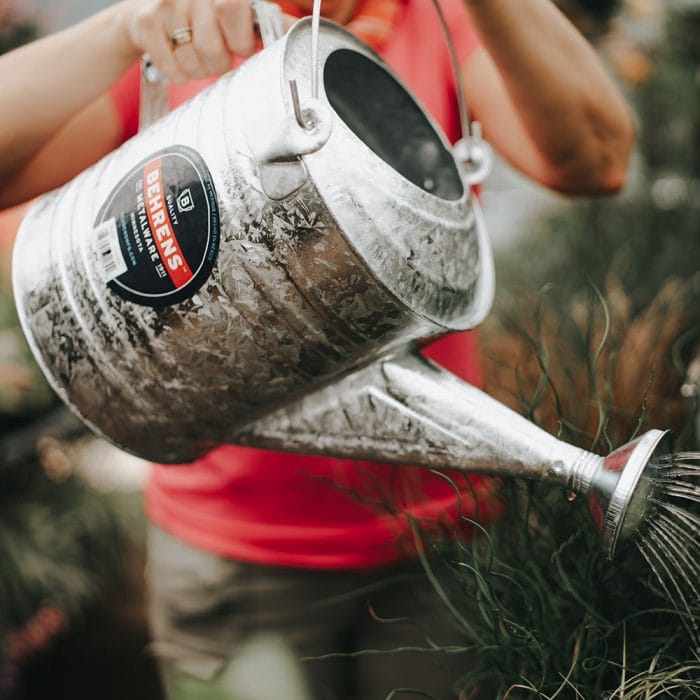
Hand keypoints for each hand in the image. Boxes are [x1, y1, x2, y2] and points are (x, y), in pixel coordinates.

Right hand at [122, 0, 271, 83]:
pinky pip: (173, 69)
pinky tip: (178, 58)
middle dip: (219, 62)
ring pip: (194, 61)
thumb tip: (304, 26)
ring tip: (197, 55)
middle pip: (213, 45)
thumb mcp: (239, 12)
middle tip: (217, 55)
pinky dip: (179, 73)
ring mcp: (166, 4)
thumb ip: (269, 20)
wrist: (147, 10)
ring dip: (199, 69)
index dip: (239, 39)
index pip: (233, 8)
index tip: (240, 47)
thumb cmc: (204, 16)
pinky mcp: (146, 23)